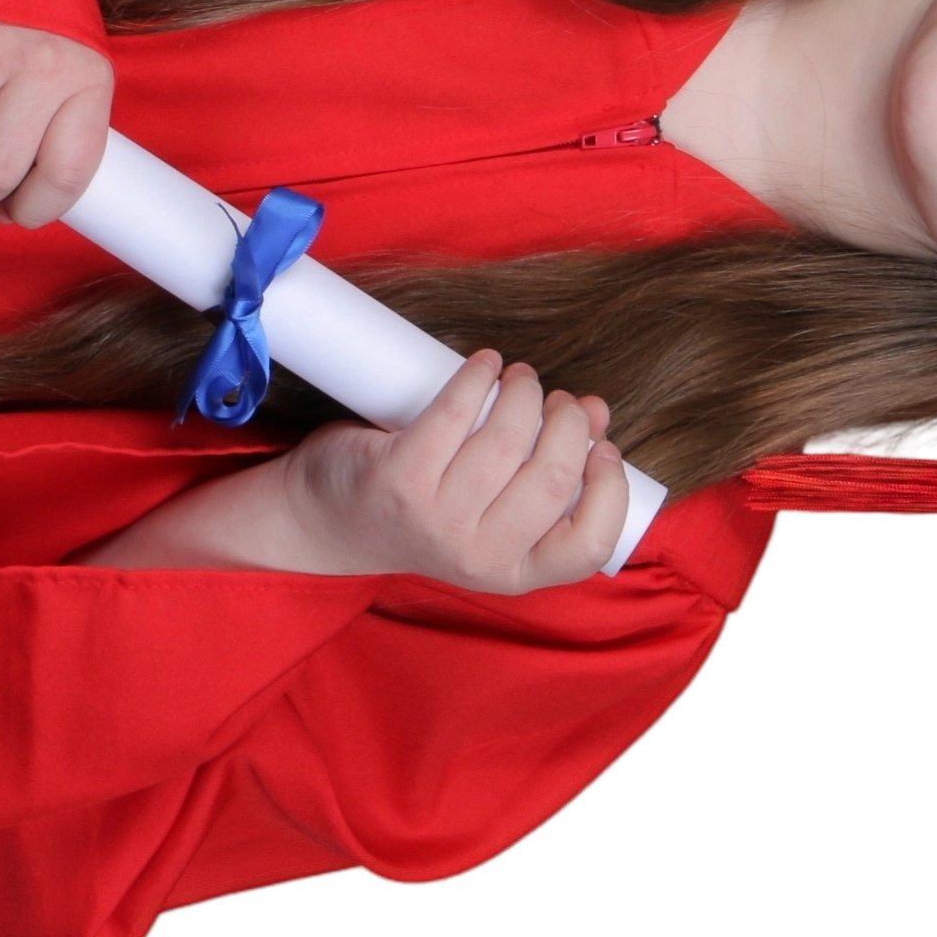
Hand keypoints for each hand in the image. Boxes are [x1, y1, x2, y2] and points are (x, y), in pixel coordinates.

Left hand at [277, 351, 628, 593]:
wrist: (328, 520)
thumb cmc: (427, 509)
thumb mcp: (492, 518)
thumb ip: (546, 477)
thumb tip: (598, 416)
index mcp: (511, 573)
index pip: (587, 546)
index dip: (608, 489)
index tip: (604, 447)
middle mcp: (475, 555)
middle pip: (554, 479)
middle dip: (569, 423)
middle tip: (557, 400)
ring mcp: (435, 519)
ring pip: (509, 440)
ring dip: (524, 392)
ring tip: (520, 379)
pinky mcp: (399, 477)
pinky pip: (456, 412)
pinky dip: (478, 376)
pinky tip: (485, 364)